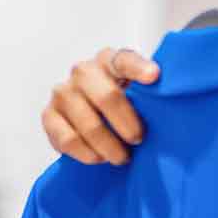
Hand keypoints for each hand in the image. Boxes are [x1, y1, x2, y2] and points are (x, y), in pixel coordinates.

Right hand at [43, 47, 160, 165]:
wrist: (90, 115)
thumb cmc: (122, 104)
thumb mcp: (137, 93)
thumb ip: (150, 95)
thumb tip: (169, 104)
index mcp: (109, 60)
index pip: (124, 59)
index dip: (139, 68)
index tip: (155, 76)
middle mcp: (83, 71)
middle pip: (107, 96)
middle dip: (127, 124)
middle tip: (139, 140)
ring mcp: (62, 92)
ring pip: (88, 124)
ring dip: (109, 147)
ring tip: (122, 157)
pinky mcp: (49, 115)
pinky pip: (68, 140)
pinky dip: (87, 154)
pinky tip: (99, 158)